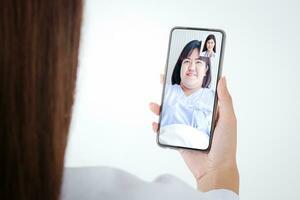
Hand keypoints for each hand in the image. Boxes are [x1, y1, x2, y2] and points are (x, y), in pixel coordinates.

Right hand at [149, 77, 238, 193]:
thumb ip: (225, 100)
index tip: (179, 72)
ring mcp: (186, 128)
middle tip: (162, 81)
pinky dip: (159, 127)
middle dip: (170, 91)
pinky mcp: (179, 139)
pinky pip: (166, 131)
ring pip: (170, 114)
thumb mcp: (228, 119)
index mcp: (208, 111)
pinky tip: (155, 124)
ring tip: (154, 105)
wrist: (215, 169)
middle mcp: (196, 117)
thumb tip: (223, 79)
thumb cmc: (226, 145)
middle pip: (180, 101)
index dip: (187, 82)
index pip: (196, 92)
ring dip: (160, 108)